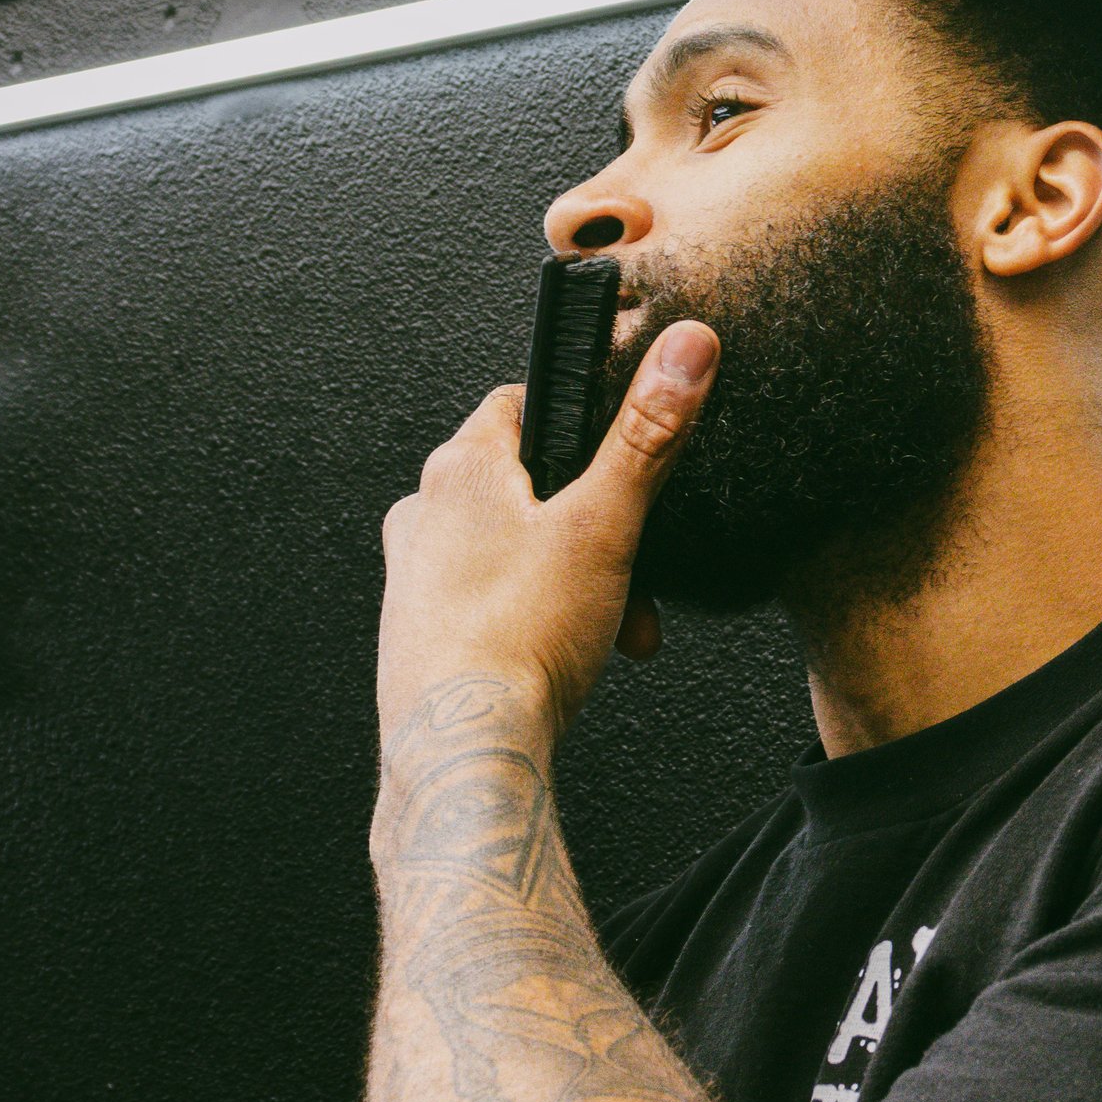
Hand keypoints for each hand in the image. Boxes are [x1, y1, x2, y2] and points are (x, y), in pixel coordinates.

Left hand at [376, 323, 718, 746]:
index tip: (625, 457)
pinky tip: (573, 659)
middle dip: (600, 530)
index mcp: (459, 467)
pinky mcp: (421, 633)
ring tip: (617, 629)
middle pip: (533, 489)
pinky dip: (543, 622)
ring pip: (519, 553)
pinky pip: (496, 604)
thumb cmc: (519, 640)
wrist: (465, 752)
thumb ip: (648, 434)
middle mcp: (424, 513)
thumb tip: (684, 349)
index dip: (587, 425)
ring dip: (581, 583)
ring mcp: (416, 576)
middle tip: (639, 572)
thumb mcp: (606, 524)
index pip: (525, 403)